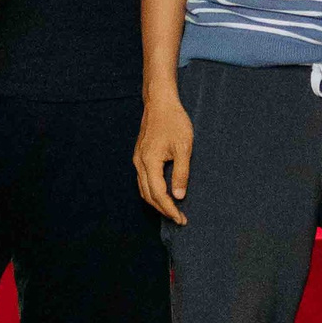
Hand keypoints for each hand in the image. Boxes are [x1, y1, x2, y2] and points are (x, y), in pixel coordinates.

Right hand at [135, 86, 191, 224]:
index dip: (169, 209)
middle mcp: (140, 163)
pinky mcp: (140, 156)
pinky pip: (143, 181)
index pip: (158, 194)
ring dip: (157, 203)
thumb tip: (179, 196)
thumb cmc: (174, 122)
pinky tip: (163, 194)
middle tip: (179, 219)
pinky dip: (152, 192)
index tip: (181, 219)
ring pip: (143, 189)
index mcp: (150, 162)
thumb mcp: (183, 147)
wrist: (160, 103)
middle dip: (163, 210)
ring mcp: (137, 160)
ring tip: (172, 210)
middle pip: (148, 195)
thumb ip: (181, 173)